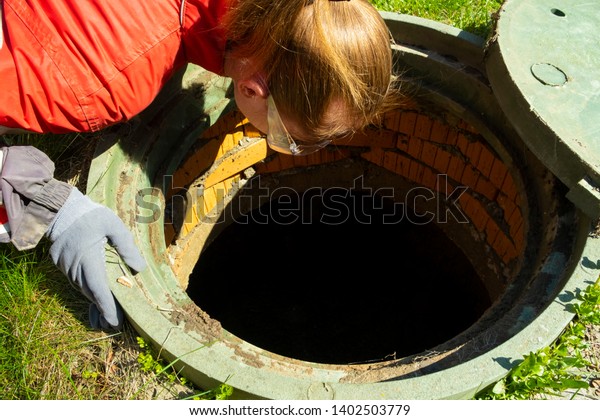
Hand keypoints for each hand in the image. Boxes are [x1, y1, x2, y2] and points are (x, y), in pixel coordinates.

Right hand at [47, 188, 145, 329]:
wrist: (60, 208)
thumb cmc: (90, 216)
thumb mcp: (113, 225)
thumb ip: (126, 246)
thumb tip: (138, 268)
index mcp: (88, 258)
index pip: (98, 289)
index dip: (106, 307)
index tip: (113, 321)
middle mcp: (75, 267)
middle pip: (90, 293)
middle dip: (103, 310)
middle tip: (115, 324)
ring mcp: (65, 266)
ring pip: (82, 289)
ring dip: (94, 301)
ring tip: (107, 315)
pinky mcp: (61, 264)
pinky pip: (75, 281)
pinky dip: (86, 290)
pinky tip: (94, 296)